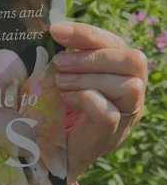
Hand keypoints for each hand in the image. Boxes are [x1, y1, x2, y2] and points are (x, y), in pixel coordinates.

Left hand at [50, 20, 147, 184]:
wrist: (49, 153)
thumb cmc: (55, 109)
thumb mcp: (59, 77)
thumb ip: (63, 58)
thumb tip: (52, 30)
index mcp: (119, 72)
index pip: (116, 43)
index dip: (88, 33)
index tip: (56, 30)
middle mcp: (131, 93)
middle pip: (134, 61)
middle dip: (92, 56)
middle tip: (59, 63)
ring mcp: (125, 116)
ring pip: (127, 87)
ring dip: (87, 79)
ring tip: (60, 83)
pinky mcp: (111, 135)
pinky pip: (110, 113)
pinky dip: (85, 99)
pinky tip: (66, 99)